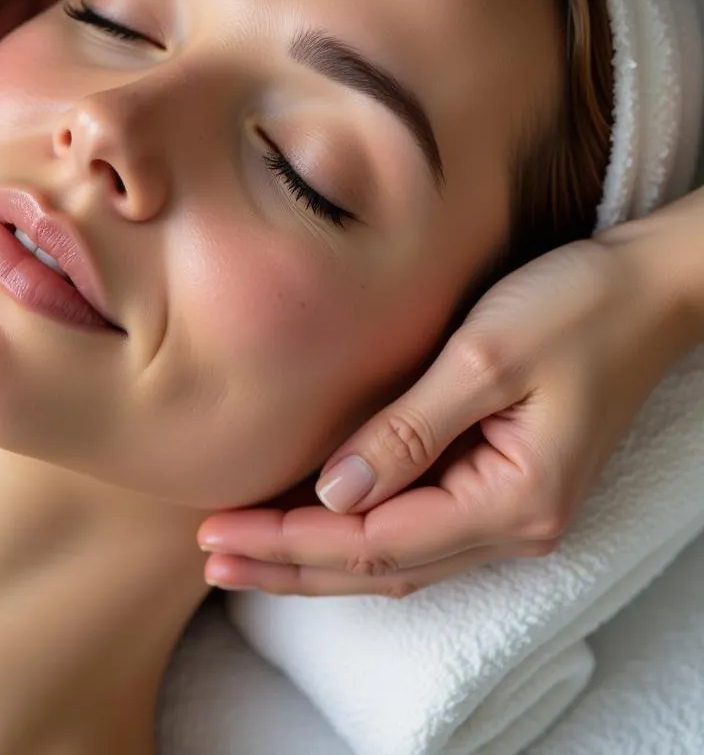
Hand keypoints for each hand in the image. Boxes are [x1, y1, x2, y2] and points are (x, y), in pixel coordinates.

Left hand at [197, 232, 696, 595]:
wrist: (646, 291)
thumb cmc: (577, 309)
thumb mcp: (487, 358)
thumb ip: (409, 430)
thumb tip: (334, 492)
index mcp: (513, 503)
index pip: (376, 543)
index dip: (291, 543)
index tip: (220, 533)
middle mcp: (512, 525)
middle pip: (379, 567)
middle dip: (289, 567)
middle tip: (212, 558)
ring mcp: (509, 511)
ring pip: (393, 556)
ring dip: (315, 558)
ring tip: (242, 555)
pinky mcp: (499, 484)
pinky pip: (413, 527)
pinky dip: (352, 531)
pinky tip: (307, 522)